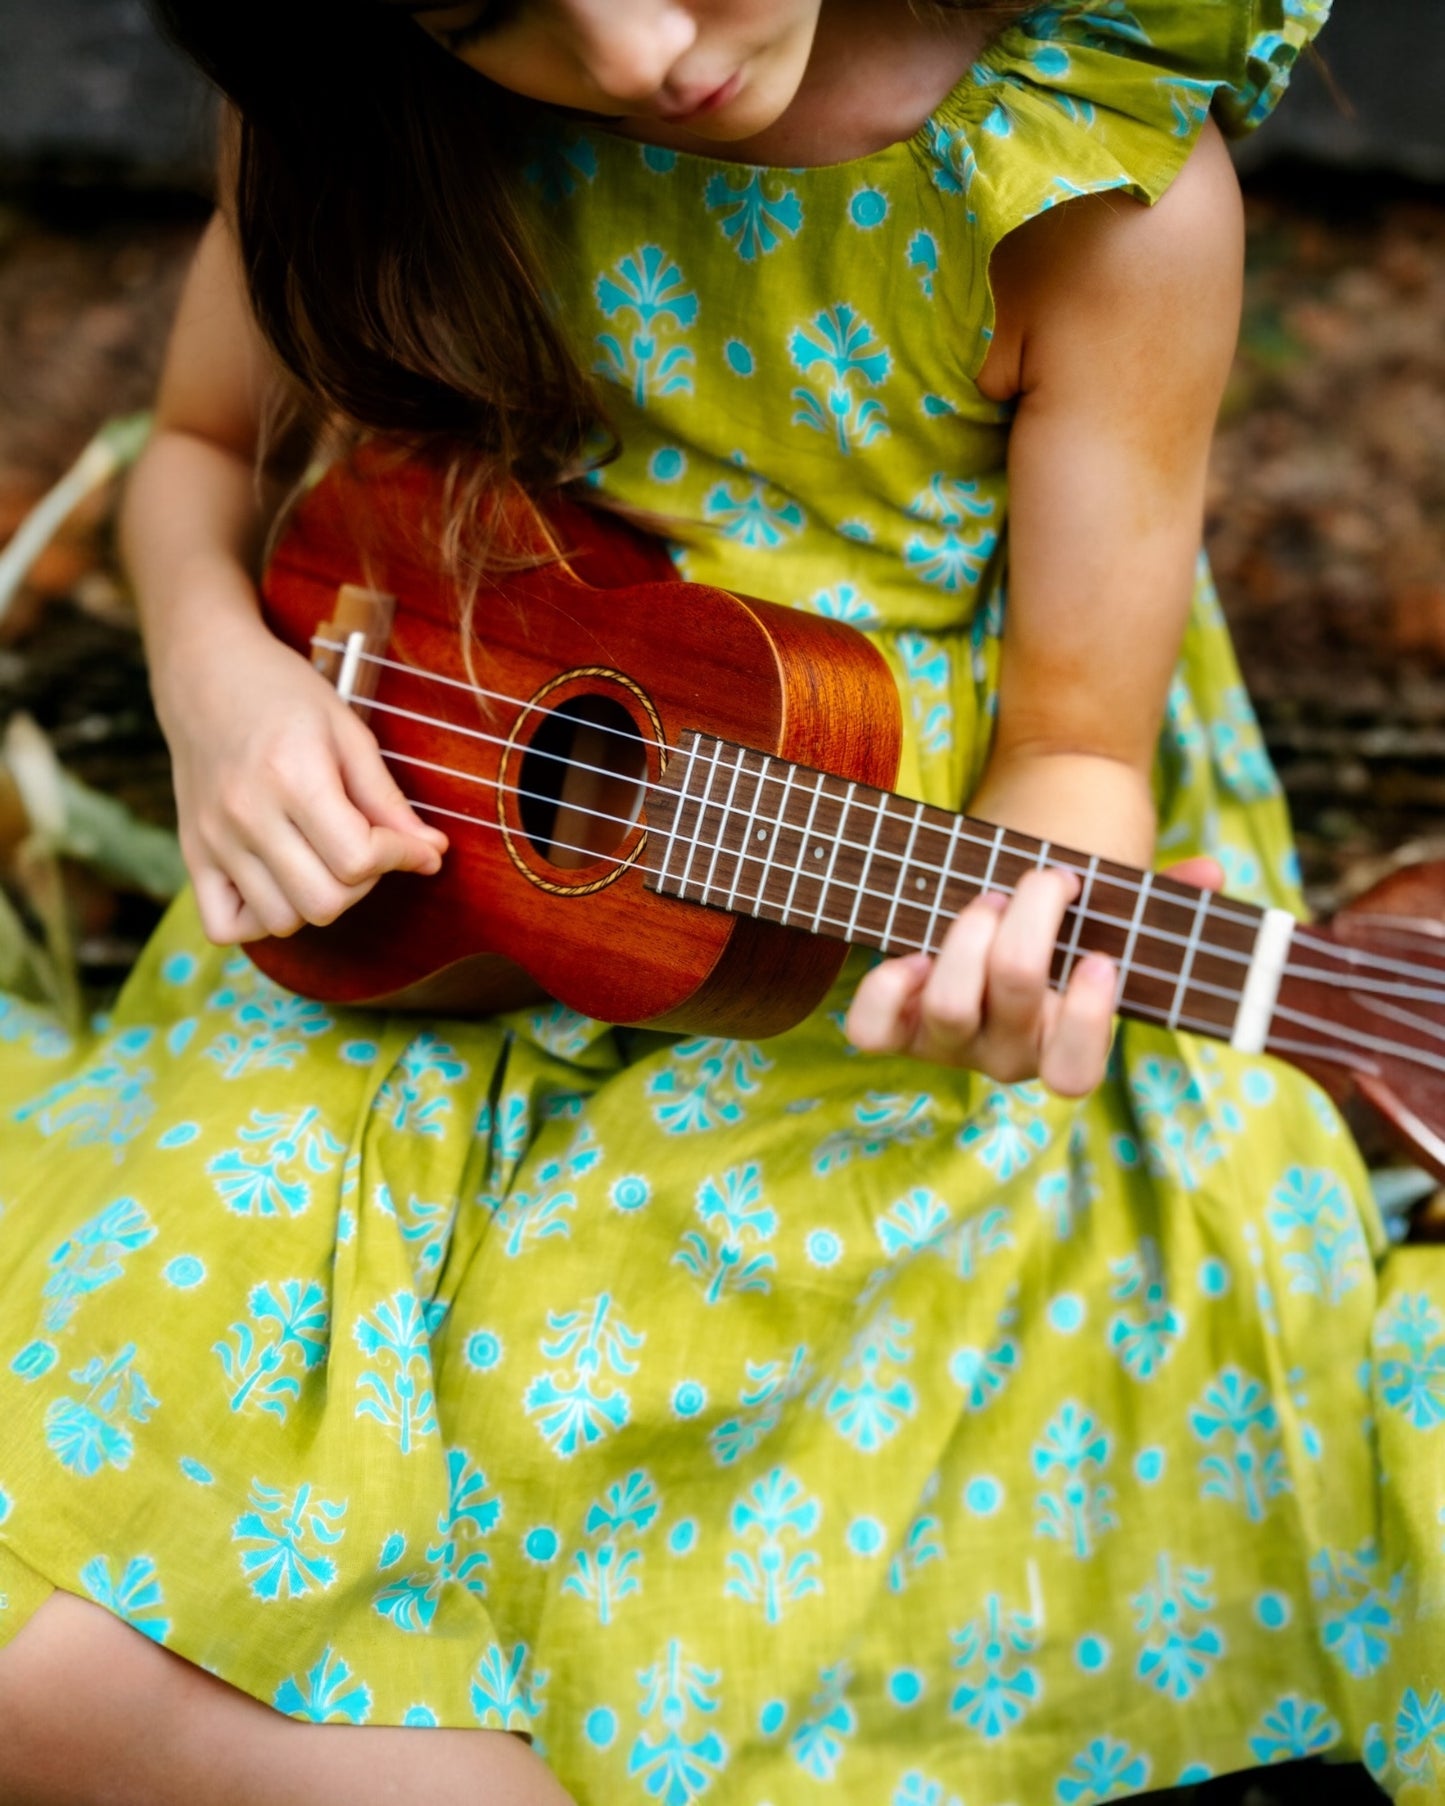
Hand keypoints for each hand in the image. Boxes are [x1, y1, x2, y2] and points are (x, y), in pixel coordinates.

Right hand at [160, 615, 448, 944]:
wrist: (205, 672)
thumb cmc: (284, 695)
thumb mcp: (349, 732)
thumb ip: (388, 799)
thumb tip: (432, 852)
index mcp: (292, 777)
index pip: (358, 859)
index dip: (401, 857)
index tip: (416, 845)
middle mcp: (247, 815)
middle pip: (324, 903)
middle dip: (363, 884)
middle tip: (366, 849)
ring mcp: (214, 839)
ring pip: (282, 921)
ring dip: (317, 901)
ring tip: (324, 860)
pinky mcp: (192, 854)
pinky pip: (224, 926)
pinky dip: (260, 919)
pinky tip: (281, 882)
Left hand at [845, 856, 1223, 1095]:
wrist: (984, 944)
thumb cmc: (1058, 938)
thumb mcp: (1110, 923)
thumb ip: (1162, 906)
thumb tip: (1212, 873)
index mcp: (1062, 1046)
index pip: (1074, 1074)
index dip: (1084, 1021)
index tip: (1097, 958)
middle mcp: (1004, 1057)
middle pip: (1017, 996)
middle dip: (1030, 923)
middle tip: (1043, 880)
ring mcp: (946, 1046)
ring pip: (950, 1004)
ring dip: (969, 936)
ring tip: (987, 899)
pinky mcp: (894, 1031)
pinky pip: (873, 1029)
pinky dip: (885, 988)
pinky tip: (909, 954)